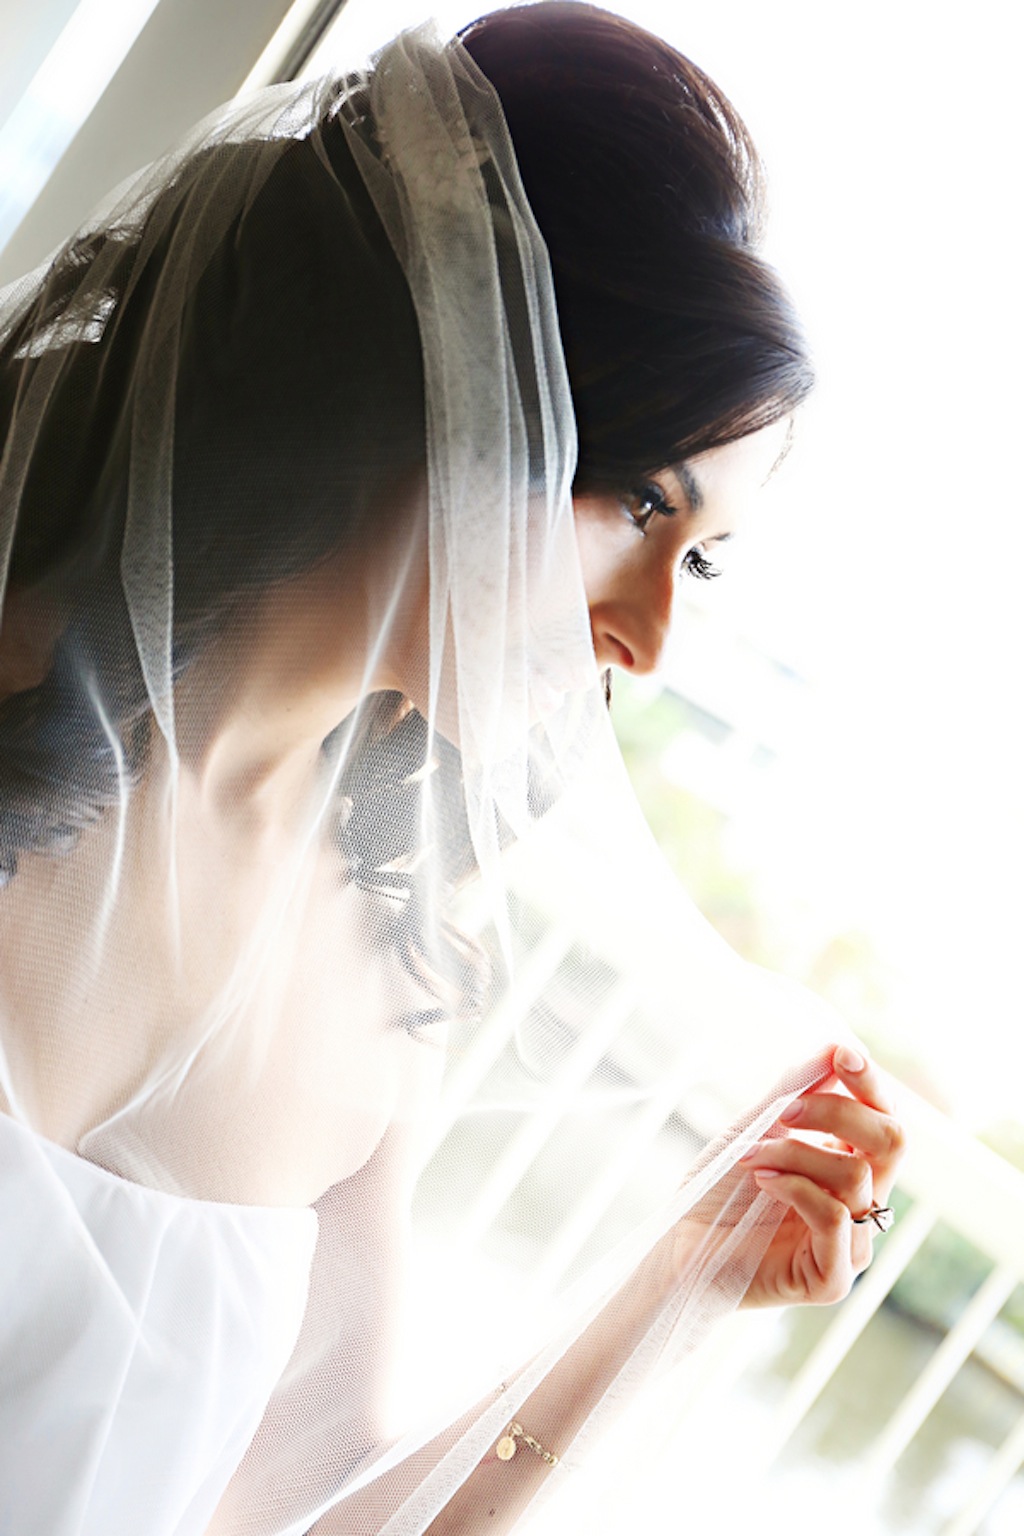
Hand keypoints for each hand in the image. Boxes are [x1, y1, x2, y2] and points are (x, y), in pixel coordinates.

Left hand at [738, 1044, 905, 1307]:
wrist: (681, 1244)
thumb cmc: (719, 1188)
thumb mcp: (756, 1127)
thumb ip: (796, 1091)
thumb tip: (836, 1045)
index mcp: (852, 1166)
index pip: (885, 1119)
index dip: (871, 1082)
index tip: (842, 1053)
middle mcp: (863, 1205)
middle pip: (892, 1142)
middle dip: (837, 1112)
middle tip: (785, 1111)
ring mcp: (852, 1244)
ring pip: (855, 1177)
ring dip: (793, 1154)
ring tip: (750, 1158)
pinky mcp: (833, 1280)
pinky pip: (834, 1218)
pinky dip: (793, 1188)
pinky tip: (761, 1182)